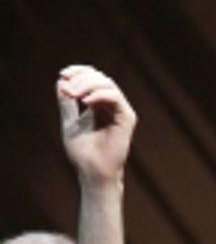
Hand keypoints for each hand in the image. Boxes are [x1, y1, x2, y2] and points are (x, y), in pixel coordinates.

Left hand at [57, 64, 136, 185]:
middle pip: (99, 77)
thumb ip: (67, 104)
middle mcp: (112, 106)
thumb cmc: (83, 153)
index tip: (63, 75)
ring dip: (88, 84)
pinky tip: (86, 102)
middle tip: (67, 89)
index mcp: (99, 105)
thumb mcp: (69, 122)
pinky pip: (115, 97)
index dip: (78, 72)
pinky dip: (99, 95)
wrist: (93, 172)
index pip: (92, 78)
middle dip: (81, 78)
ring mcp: (121, 111)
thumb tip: (61, 81)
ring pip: (107, 84)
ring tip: (74, 94)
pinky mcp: (127, 118)